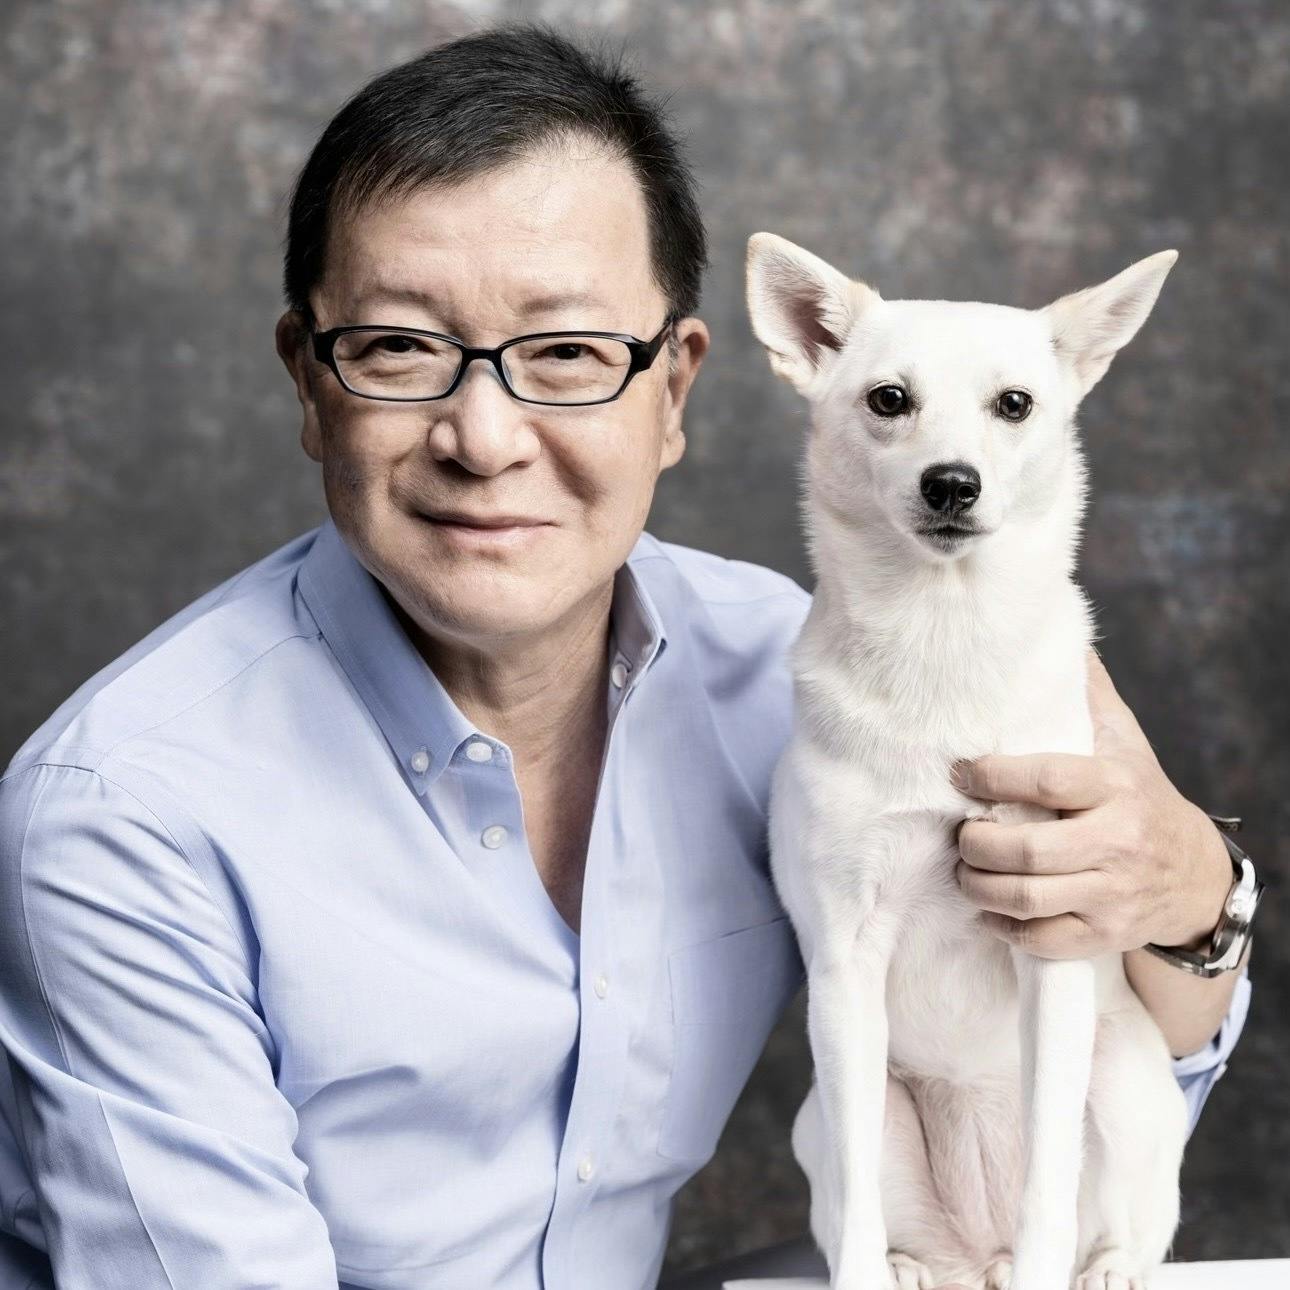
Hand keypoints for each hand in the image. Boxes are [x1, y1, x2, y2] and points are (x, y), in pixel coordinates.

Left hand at [950, 648, 1231, 958]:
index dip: (991, 776)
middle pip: (1025, 850)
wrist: (1193, 873)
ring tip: (964, 869)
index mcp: (1113, 785)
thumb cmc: (1139, 794)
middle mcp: (1115, 841)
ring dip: (977, 886)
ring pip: (1026, 898)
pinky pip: (1041, 939)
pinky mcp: (1104, 933)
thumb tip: (1055, 637)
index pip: (1043, 780)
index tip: (960, 772)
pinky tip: (987, 910)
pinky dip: (1004, 927)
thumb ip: (1086, 694)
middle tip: (961, 832)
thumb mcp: (1122, 740)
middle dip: (975, 843)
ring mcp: (1110, 893)